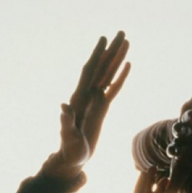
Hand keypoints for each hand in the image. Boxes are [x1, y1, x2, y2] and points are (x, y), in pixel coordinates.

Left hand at [44, 32, 130, 178]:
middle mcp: (87, 96)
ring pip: (108, 75)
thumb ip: (66, 121)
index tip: (104, 39)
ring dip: (117, 59)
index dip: (96, 55)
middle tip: (121, 33)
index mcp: (79, 99)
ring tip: (126, 42)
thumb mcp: (68, 137)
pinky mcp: (102, 108)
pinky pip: (113, 89)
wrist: (73, 160)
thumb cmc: (70, 151)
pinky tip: (127, 66)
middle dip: (111, 50)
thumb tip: (64, 106)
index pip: (89, 72)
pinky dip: (120, 76)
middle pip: (101, 68)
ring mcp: (95, 101)